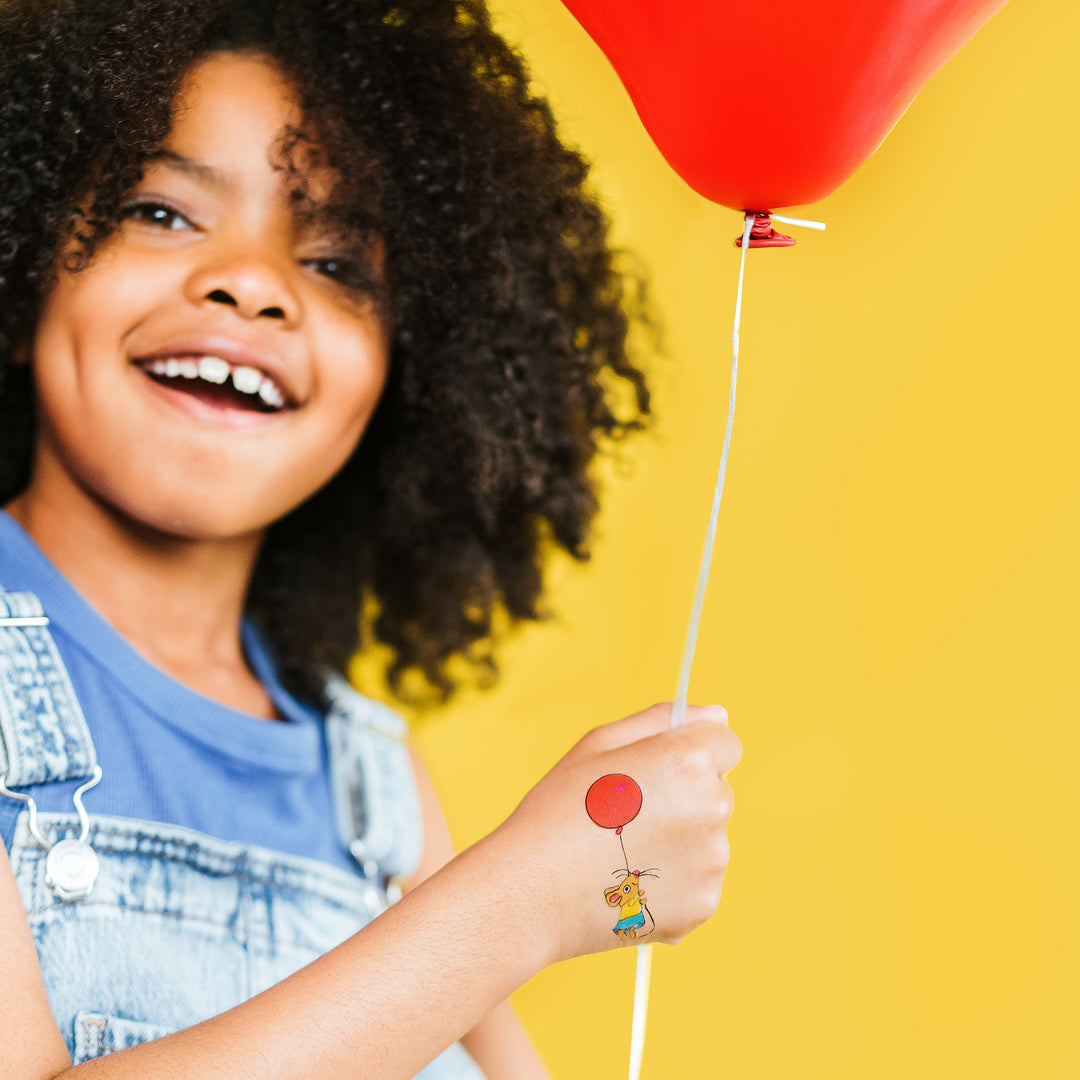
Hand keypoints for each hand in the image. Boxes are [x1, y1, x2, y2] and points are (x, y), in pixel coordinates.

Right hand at [493, 702, 740, 964]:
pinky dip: (673, 880)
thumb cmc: (560, 809)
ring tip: (622, 851)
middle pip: (717, 791)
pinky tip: (629, 880)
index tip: (654, 771)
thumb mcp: (601, 744)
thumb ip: (662, 721)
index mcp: (688, 761)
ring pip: (708, 838)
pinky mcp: (704, 903)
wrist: (532, 894)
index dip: (688, 753)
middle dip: (684, 797)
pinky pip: (699, 879)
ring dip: (679, 840)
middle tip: (626, 814)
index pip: (725, 744)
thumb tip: (718, 715)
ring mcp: (712, 861)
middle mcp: (712, 808)